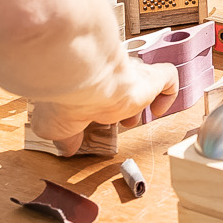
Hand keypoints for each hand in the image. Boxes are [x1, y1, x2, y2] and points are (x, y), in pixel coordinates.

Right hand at [24, 55, 175, 153]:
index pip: (94, 88)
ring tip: (131, 123)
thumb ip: (64, 138)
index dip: (95, 106)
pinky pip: (168, 78)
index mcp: (85, 81)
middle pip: (117, 85)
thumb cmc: (65, 100)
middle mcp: (109, 74)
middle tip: (114, 125)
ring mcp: (130, 75)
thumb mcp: (54, 128)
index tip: (91, 123)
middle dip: (117, 106)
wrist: (83, 80)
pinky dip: (167, 95)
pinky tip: (159, 111)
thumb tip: (67, 148)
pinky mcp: (150, 78)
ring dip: (140, 104)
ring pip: (141, 82)